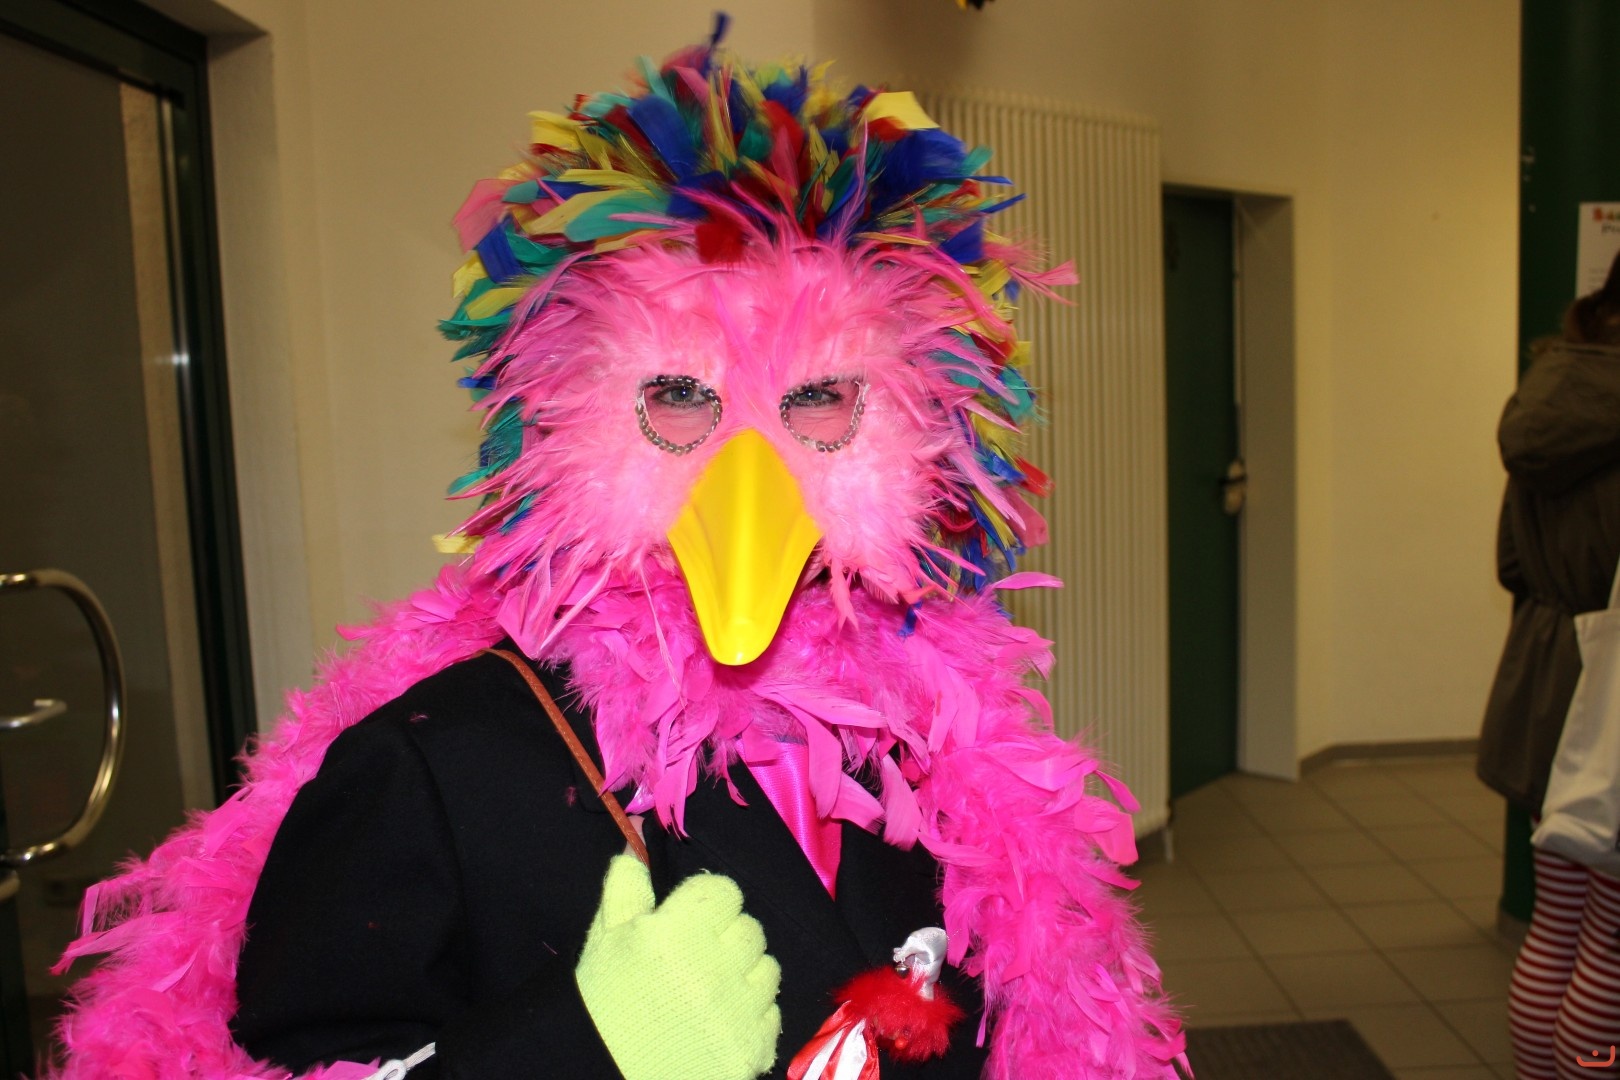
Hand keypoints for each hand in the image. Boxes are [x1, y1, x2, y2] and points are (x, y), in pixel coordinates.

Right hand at [575, 855, 780, 1079]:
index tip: (690, 922)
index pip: (724, 891)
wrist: (606, 1075)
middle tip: (697, 959)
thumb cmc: (603, 1003)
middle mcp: (716, 968)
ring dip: (745, 973)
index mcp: (677, 934)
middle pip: (750, 928)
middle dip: (726, 937)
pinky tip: (721, 1022)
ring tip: (710, 990)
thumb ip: (626, 886)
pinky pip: (773, 1012)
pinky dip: (753, 1014)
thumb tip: (639, 839)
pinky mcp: (754, 1047)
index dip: (707, 904)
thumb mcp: (605, 940)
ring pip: (768, 967)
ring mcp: (739, 1010)